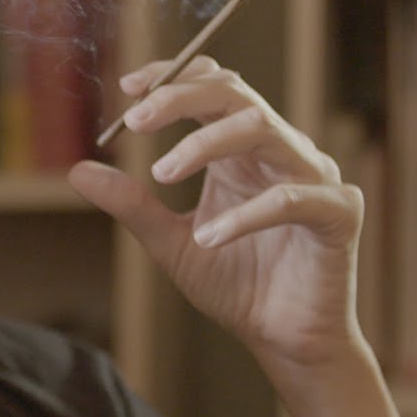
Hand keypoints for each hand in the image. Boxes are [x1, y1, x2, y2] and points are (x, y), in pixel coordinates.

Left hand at [68, 56, 366, 370]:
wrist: (285, 340)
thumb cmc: (236, 285)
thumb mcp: (170, 242)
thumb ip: (132, 204)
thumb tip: (78, 171)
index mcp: (242, 149)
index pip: (214, 85)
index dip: (173, 75)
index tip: (128, 86)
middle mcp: (280, 151)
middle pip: (235, 93)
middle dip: (182, 98)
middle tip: (136, 121)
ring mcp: (314, 176)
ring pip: (262, 129)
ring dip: (206, 145)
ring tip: (162, 175)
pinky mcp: (338, 212)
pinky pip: (292, 197)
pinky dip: (245, 214)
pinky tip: (207, 238)